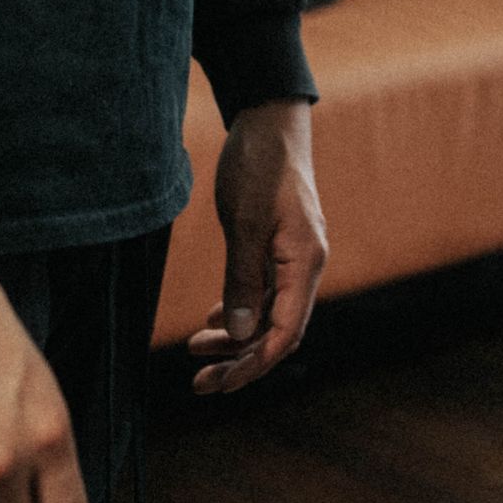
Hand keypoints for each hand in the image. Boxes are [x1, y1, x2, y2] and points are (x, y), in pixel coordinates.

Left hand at [188, 100, 325, 396]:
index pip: (285, 332)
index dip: (254, 364)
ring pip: (270, 312)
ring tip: (196, 351)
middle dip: (240, 360)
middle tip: (199, 383)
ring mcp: (295, 254)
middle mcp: (306, 263)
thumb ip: (242, 278)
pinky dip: (241, 309)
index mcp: (304, 261)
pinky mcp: (281, 243)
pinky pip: (266, 290)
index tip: (220, 384)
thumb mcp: (244, 222)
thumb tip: (240, 334)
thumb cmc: (259, 165)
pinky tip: (215, 318)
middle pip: (278, 330)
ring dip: (237, 338)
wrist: (270, 118)